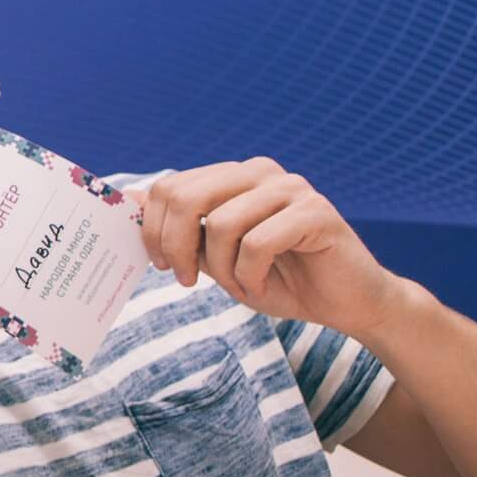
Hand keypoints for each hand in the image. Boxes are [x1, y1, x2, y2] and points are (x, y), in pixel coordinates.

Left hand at [140, 159, 411, 338]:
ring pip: (222, 224)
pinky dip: (251, 274)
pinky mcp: (316, 212)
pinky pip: (258, 242)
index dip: (152, 229)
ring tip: (241, 285)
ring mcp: (290, 188)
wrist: (347, 303)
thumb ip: (182, 233)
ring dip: (222, 269)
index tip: (160, 264)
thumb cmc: (279, 280)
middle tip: (185, 280)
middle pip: (186, 196)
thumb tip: (129, 204)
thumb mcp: (217, 259)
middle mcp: (259, 172)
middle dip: (175, 245)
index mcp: (232, 177)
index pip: (169, 187)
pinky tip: (263, 284)